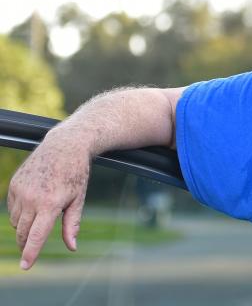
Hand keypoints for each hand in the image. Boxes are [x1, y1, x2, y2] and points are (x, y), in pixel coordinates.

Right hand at [6, 131, 91, 269]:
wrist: (64, 147)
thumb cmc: (75, 174)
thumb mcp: (79, 199)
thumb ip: (72, 225)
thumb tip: (72, 247)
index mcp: (50, 204)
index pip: (37, 235)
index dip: (30, 253)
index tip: (26, 266)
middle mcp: (32, 198)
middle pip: (24, 232)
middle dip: (27, 243)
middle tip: (30, 249)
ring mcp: (20, 190)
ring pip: (17, 221)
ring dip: (25, 226)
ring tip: (40, 214)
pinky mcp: (13, 184)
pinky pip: (12, 208)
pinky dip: (20, 212)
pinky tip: (33, 203)